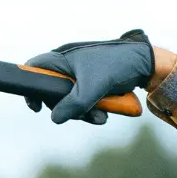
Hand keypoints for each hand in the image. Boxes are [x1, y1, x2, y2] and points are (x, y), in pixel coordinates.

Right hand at [24, 29, 154, 124]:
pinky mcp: (93, 83)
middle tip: (78, 115)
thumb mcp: (93, 86)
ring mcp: (81, 75)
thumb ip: (73, 104)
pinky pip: (85, 101)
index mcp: (63, 58)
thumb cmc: (117, 66)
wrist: (146, 64)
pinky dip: (93, 110)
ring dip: (83, 113)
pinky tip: (105, 114)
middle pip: (53, 93)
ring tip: (100, 117)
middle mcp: (69, 65)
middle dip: (66, 109)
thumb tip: (54, 119)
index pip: (35, 69)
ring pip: (71, 100)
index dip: (30, 87)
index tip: (36, 106)